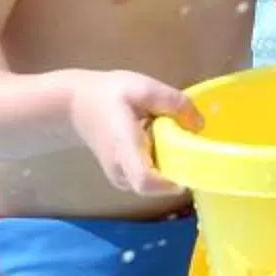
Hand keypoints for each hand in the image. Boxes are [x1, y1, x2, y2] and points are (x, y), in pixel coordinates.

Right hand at [66, 71, 197, 197]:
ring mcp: (120, 178)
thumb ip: (174, 103)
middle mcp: (121, 170)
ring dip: (168, 167)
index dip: (170, 182)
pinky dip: (159, 165)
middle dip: (176, 171)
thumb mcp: (144, 88)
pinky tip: (157, 143)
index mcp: (124, 146)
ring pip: (154, 185)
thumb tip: (199, 126)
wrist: (76, 105)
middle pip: (155, 187)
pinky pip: (149, 180)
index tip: (189, 166)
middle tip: (187, 146)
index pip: (145, 181)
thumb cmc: (109, 94)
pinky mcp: (123, 178)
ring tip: (168, 139)